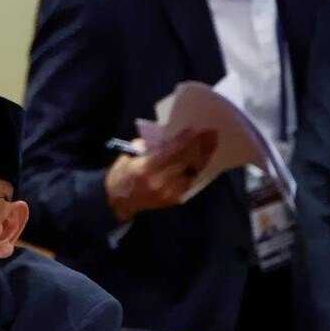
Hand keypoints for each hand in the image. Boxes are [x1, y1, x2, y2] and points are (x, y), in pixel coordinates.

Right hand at [104, 129, 218, 221]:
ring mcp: (168, 192)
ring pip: (192, 172)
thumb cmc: (122, 173)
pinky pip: (191, 181)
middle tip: (211, 133)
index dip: (186, 140)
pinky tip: (201, 159)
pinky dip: (197, 169)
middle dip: (200, 146)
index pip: (171, 151)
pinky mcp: (174, 199)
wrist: (118, 201)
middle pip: (186, 161)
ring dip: (203, 157)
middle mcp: (159, 181)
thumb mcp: (131, 154)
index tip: (197, 129)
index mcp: (145, 168)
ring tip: (211, 144)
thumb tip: (171, 136)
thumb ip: (151, 145)